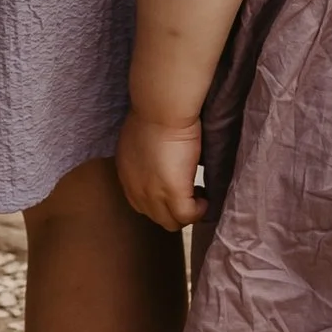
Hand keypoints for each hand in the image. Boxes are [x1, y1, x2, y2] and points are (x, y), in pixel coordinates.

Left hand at [116, 109, 205, 232]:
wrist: (161, 109)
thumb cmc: (154, 113)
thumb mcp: (139, 138)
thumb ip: (145, 154)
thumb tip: (159, 158)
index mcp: (126, 174)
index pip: (140, 202)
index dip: (159, 201)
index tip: (174, 190)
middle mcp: (135, 189)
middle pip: (155, 216)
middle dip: (173, 210)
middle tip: (190, 194)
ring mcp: (153, 194)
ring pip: (170, 222)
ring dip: (186, 214)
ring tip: (199, 197)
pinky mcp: (173, 193)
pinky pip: (187, 216)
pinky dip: (198, 211)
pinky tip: (205, 199)